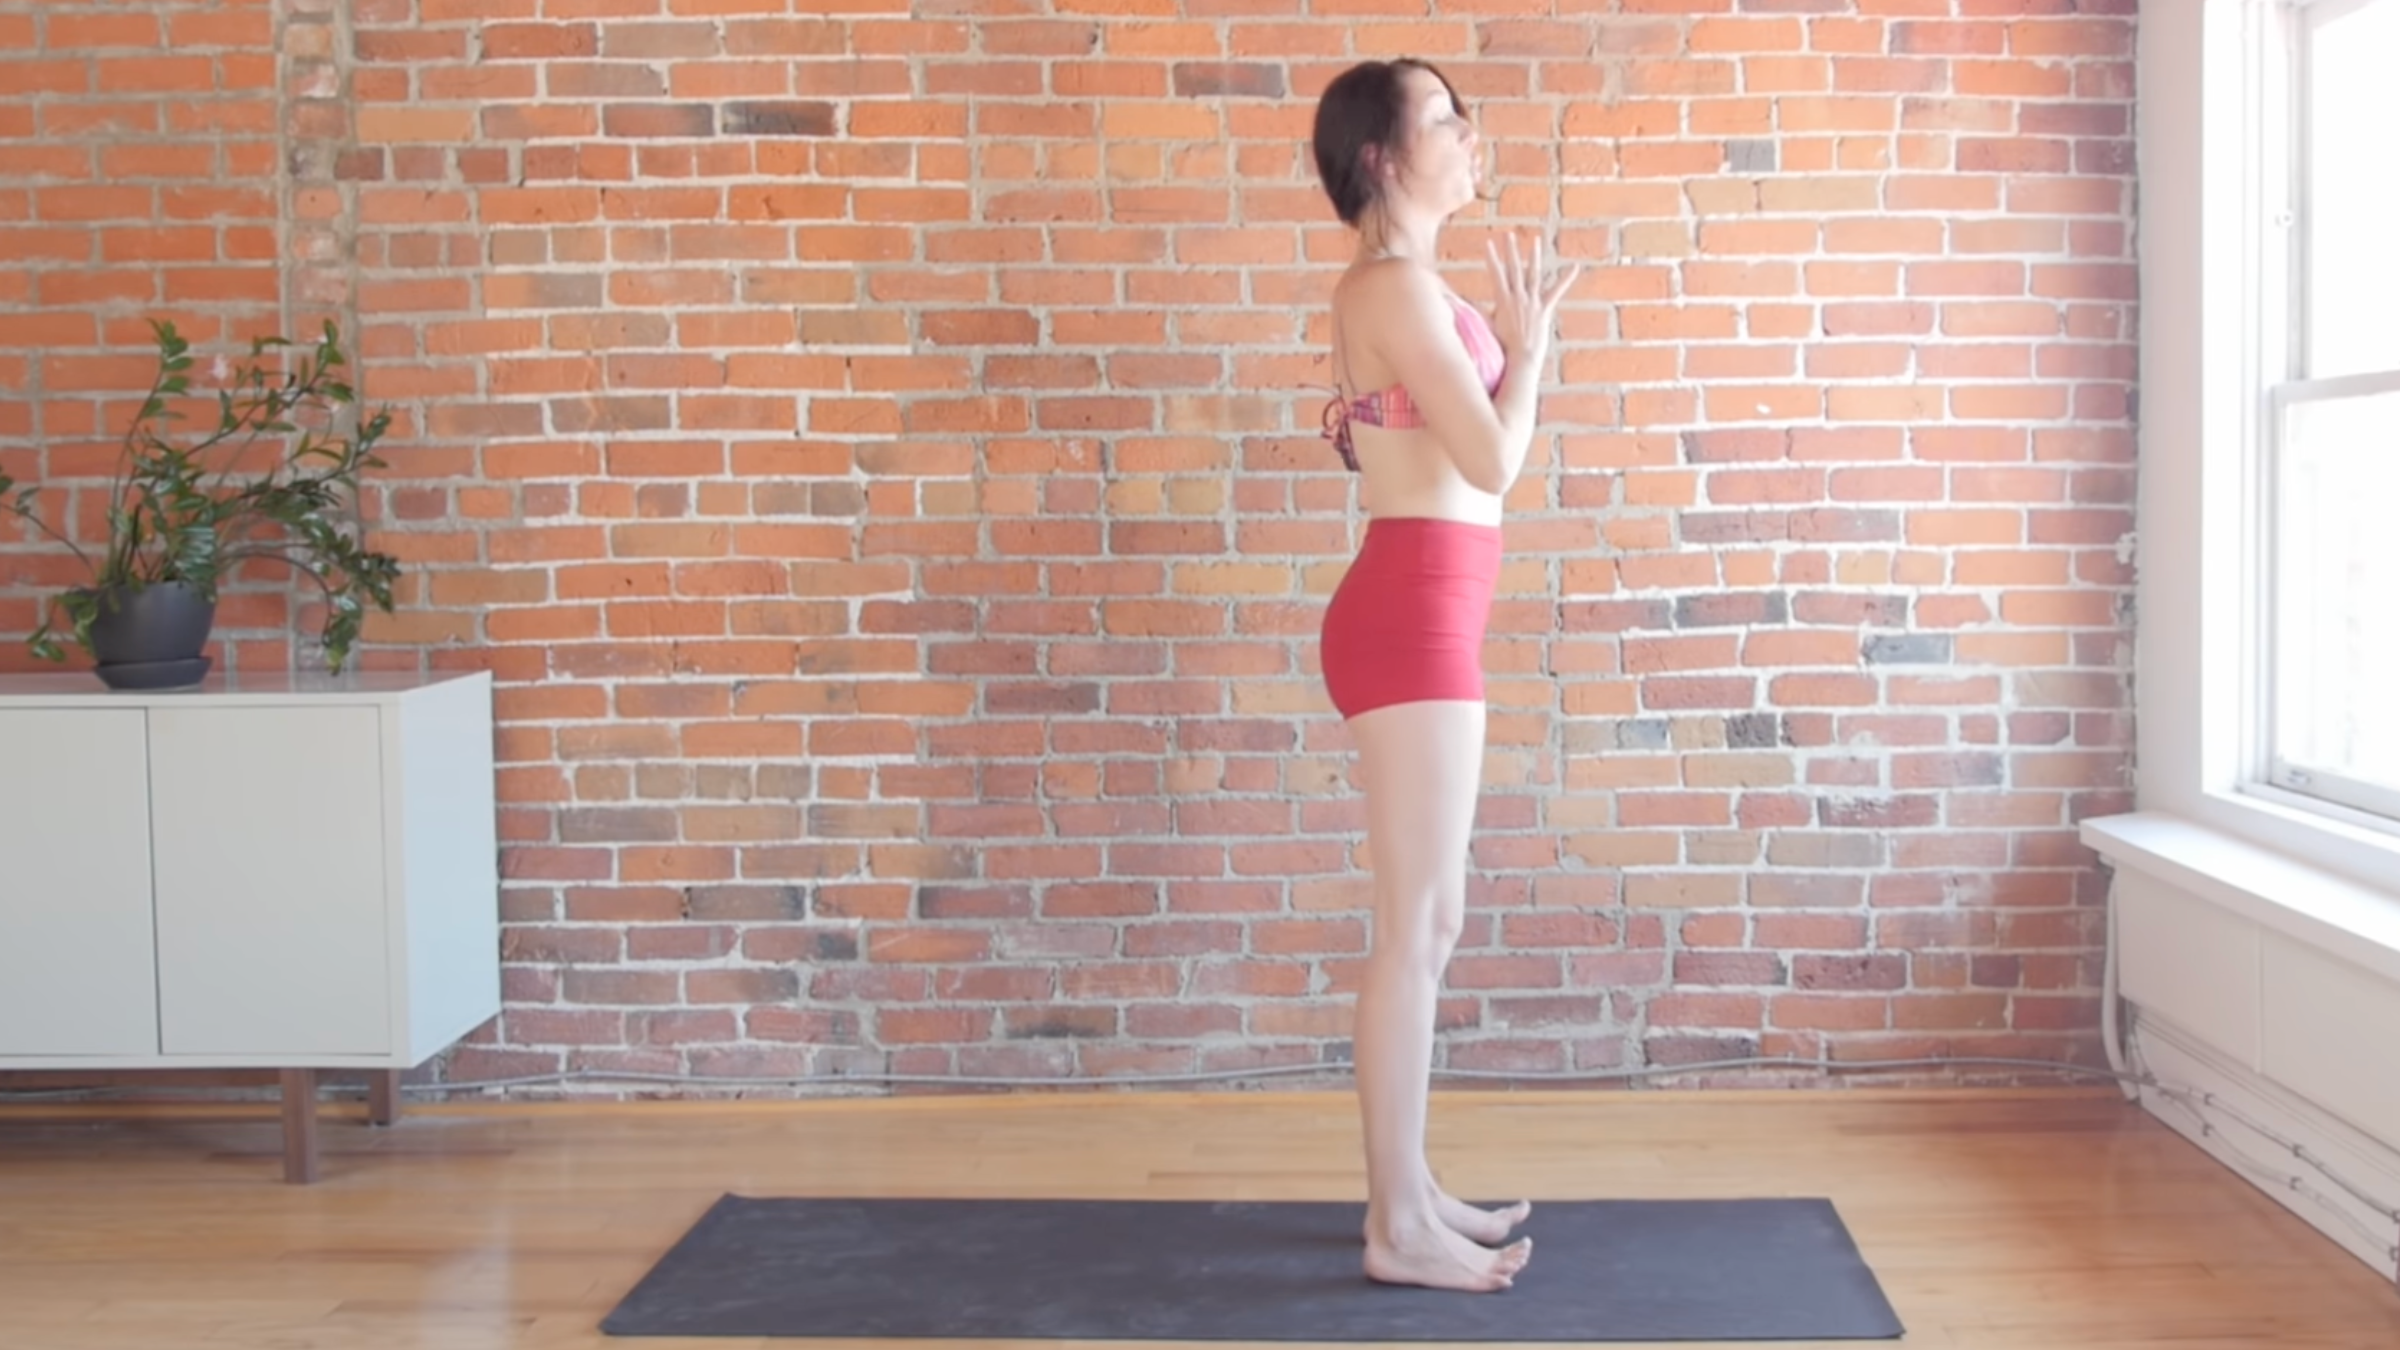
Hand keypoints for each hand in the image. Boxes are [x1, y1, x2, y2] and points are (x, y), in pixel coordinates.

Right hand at [1484, 231, 1580, 365]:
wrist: (1521, 358)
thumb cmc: (1502, 347)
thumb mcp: (1486, 327)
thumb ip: (1475, 313)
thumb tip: (1455, 305)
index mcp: (1503, 300)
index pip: (1496, 273)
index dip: (1491, 257)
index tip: (1488, 242)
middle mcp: (1518, 297)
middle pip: (1514, 269)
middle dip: (1510, 250)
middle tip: (1508, 234)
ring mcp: (1533, 302)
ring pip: (1534, 274)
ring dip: (1534, 256)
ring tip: (1535, 241)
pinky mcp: (1545, 309)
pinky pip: (1557, 291)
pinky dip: (1566, 279)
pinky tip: (1574, 267)